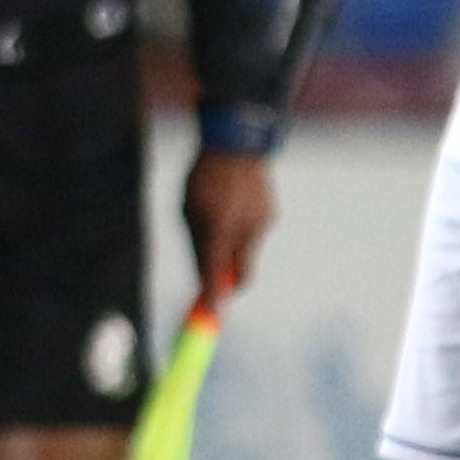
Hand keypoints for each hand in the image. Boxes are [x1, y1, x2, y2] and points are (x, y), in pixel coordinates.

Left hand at [183, 142, 276, 299]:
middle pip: (242, 276)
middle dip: (230, 288)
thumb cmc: (203, 178)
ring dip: (232, 250)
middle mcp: (244, 229)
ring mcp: (262, 223)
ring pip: (246, 254)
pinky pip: (253, 235)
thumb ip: (196, 245)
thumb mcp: (187, 209)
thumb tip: (201, 279)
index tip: (209, 317)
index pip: (214, 274)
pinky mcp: (272, 216)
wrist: (238, 142)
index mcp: (217, 226)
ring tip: (220, 217)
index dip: (213, 299)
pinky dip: (242, 231)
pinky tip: (235, 206)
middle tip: (215, 289)